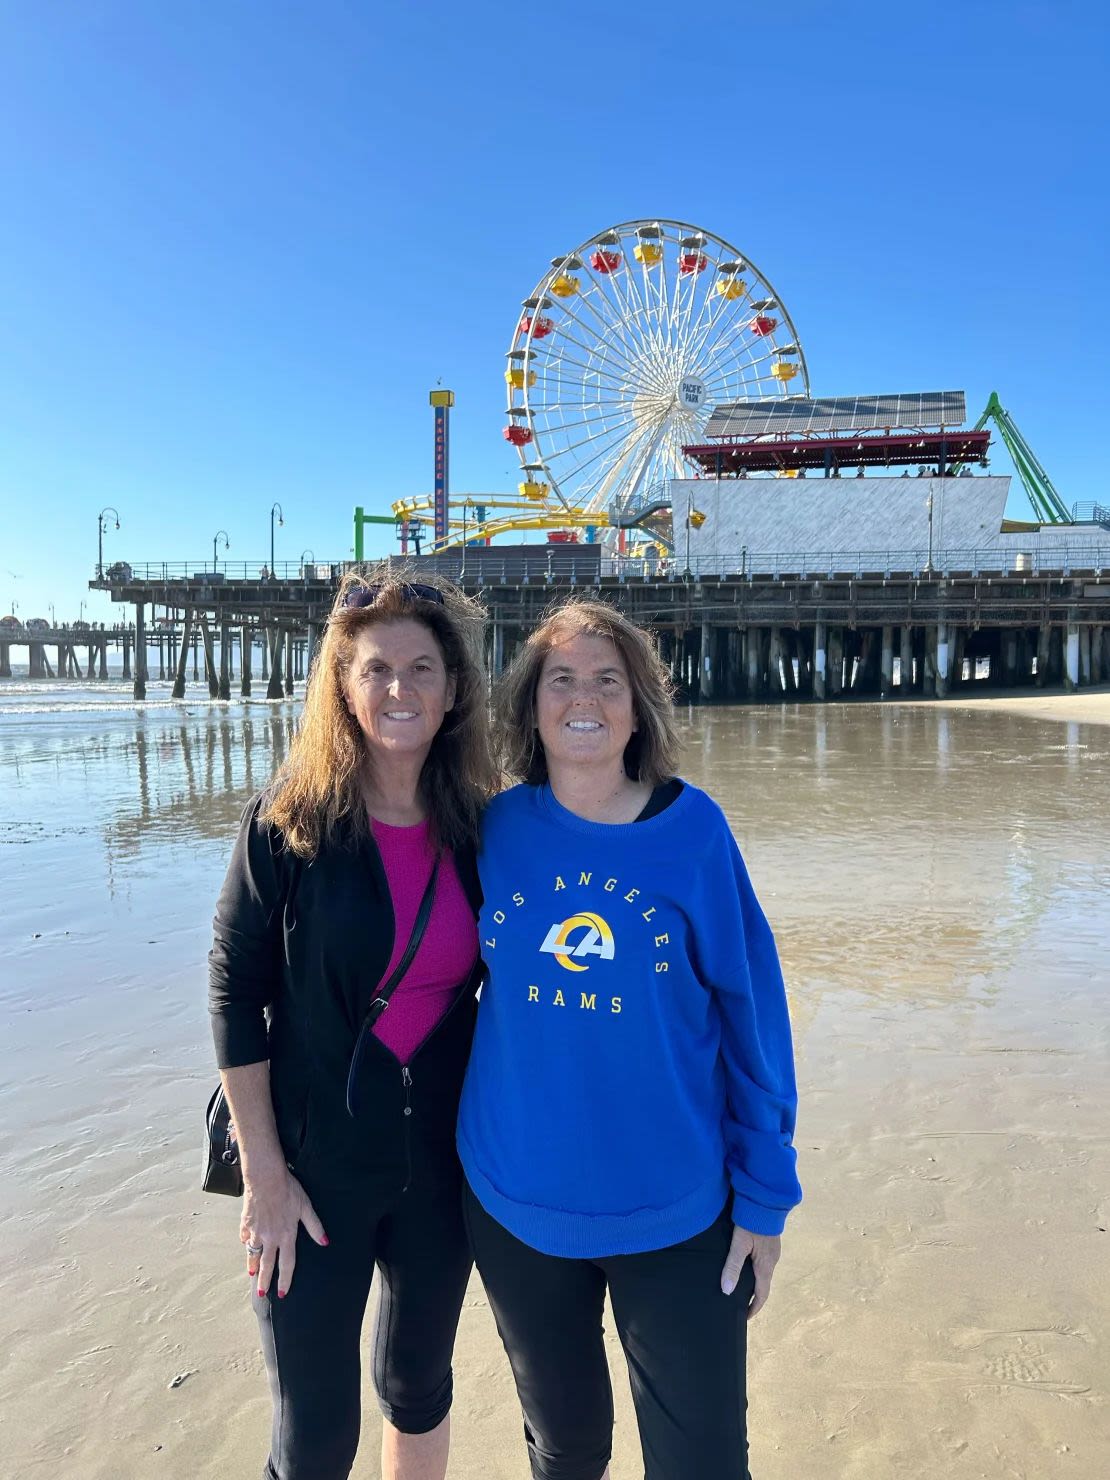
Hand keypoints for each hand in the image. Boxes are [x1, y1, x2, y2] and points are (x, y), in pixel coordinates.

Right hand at [241, 1165, 327, 1297]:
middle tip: (262, 1294)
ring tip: (253, 1274)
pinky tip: (246, 1244)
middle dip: (265, 1281)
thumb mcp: (305, 1207)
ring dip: (253, 1265)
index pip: (287, 1264)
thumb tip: (325, 1242)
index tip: (282, 1294)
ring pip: (253, 1253)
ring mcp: (256, 1231)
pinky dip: (245, 1242)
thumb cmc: (288, 1190)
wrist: (265, 1178)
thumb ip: (315, 1226)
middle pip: (267, 1264)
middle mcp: (270, 1237)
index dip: (285, 1280)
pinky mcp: (245, 1223)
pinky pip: (244, 1237)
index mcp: (286, 1235)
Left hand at [720, 1223, 780, 1318]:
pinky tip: (745, 1266)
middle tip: (740, 1303)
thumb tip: (727, 1291)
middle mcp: (772, 1260)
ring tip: (740, 1286)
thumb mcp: (739, 1243)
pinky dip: (755, 1270)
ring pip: (764, 1272)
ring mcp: (773, 1251)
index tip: (745, 1317)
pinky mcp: (770, 1242)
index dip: (754, 1308)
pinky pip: (763, 1262)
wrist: (765, 1200)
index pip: (762, 1294)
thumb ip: (733, 1266)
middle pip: (764, 1284)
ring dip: (755, 1282)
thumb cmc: (752, 1221)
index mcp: (766, 1265)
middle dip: (754, 1296)